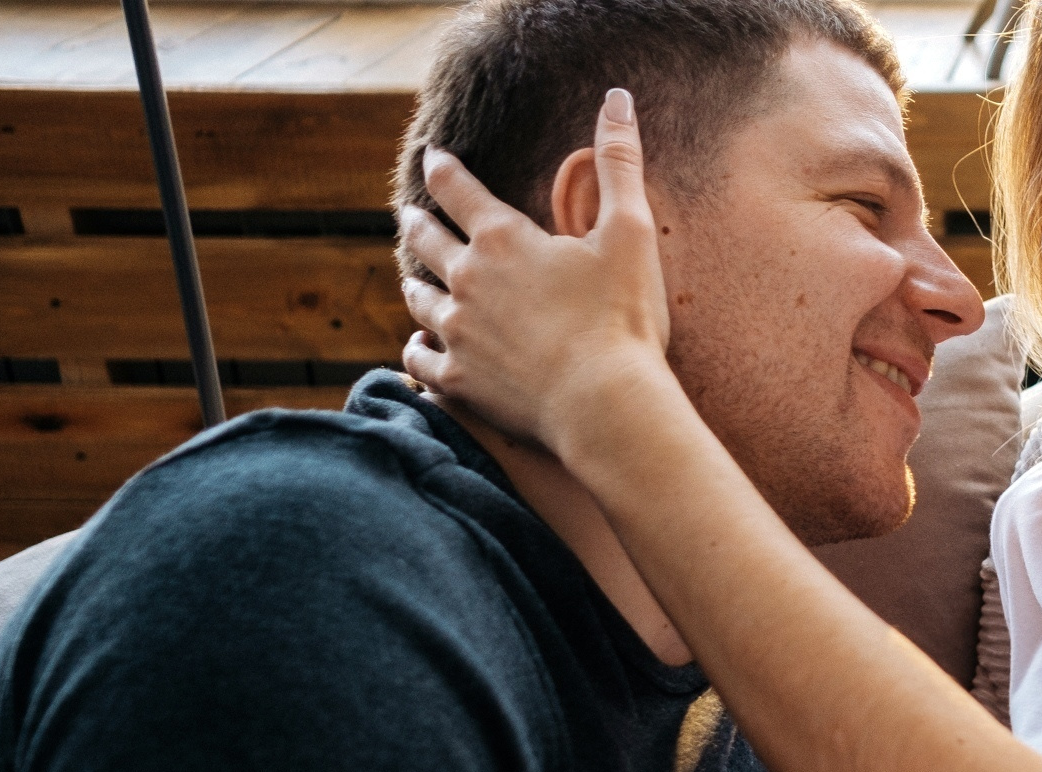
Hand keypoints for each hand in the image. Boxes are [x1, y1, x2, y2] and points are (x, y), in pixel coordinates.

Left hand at [398, 87, 675, 457]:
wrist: (606, 404)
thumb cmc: (623, 318)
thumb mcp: (630, 232)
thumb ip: (620, 163)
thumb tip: (618, 98)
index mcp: (503, 238)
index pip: (457, 188)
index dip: (443, 169)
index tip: (433, 158)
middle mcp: (467, 279)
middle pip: (425, 239)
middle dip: (417, 222)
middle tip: (411, 215)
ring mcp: (457, 332)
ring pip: (418, 299)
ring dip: (416, 284)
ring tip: (414, 281)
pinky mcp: (459, 380)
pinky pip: (419, 359)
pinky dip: (415, 350)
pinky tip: (417, 346)